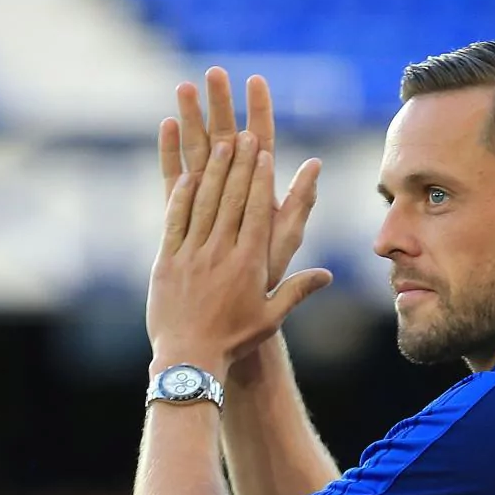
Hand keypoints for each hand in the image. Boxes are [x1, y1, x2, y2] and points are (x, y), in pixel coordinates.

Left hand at [147, 131, 331, 379]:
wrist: (189, 360)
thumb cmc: (234, 340)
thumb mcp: (270, 317)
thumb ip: (297, 291)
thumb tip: (328, 275)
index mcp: (249, 263)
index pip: (257, 211)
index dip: (260, 178)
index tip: (263, 152)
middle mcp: (221, 252)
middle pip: (231, 198)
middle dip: (238, 164)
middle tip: (243, 134)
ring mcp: (191, 254)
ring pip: (203, 204)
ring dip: (212, 171)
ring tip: (218, 144)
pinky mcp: (166, 261)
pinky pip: (175, 221)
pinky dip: (182, 196)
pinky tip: (187, 176)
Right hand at [159, 68, 320, 292]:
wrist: (231, 312)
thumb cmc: (264, 277)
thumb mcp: (285, 237)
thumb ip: (299, 203)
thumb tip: (316, 164)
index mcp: (260, 192)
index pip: (262, 143)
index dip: (259, 111)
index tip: (255, 79)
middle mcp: (234, 191)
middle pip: (227, 139)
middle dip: (220, 105)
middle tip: (213, 72)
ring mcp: (208, 199)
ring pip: (199, 151)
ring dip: (192, 119)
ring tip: (184, 87)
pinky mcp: (184, 212)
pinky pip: (175, 178)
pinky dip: (171, 152)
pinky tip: (165, 124)